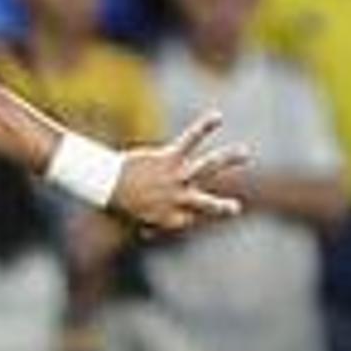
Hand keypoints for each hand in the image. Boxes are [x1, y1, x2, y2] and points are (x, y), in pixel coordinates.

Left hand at [106, 112, 250, 233]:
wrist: (105, 184)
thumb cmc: (119, 202)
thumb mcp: (135, 220)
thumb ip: (148, 225)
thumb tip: (147, 233)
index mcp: (173, 219)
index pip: (189, 218)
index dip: (178, 213)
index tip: (157, 213)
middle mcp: (179, 199)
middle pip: (207, 205)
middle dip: (222, 208)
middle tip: (236, 209)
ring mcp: (177, 178)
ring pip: (208, 167)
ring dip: (229, 158)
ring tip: (246, 153)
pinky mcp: (170, 158)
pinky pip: (191, 140)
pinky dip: (204, 127)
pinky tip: (217, 116)